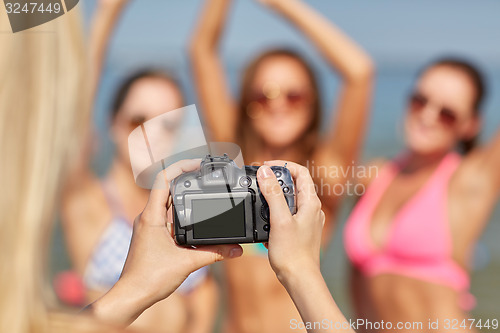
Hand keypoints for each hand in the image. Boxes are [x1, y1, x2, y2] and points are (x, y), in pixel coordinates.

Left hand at [90, 159, 241, 324]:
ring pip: (168, 203)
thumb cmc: (149, 278)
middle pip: (168, 188)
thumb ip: (214, 253)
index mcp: (152, 216)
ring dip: (185, 196)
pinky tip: (196, 218)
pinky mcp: (152, 235)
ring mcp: (149, 225)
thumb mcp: (187, 263)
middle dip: (188, 179)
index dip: (181, 167)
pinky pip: (168, 216)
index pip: (163, 179)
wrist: (132, 296)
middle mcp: (148, 217)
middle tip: (206, 173)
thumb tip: (236, 250)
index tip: (199, 164)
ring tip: (204, 190)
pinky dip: (182, 213)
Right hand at [257, 161, 324, 282]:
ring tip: (261, 201)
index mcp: (311, 202)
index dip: (282, 165)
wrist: (299, 279)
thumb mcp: (279, 219)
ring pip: (291, 199)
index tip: (265, 166)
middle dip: (276, 179)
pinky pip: (288, 213)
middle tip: (259, 181)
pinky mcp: (301, 230)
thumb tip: (265, 171)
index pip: (300, 171)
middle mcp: (312, 209)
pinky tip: (266, 221)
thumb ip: (272, 194)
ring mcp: (308, 220)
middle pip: (295, 183)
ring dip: (275, 196)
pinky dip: (276, 211)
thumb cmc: (293, 253)